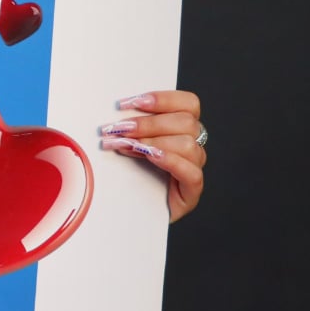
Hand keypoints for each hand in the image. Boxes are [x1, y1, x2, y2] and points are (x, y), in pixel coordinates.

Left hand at [99, 90, 204, 221]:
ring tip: (124, 146)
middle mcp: (193, 146)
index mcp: (181, 128)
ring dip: (152, 142)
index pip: (188, 103)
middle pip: (186, 122)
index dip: (162, 98)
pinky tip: (150, 157)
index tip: (128, 103)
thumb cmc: (124, 172)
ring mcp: (194, 168)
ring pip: (188, 144)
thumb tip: (115, 109)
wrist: (125, 211)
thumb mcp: (125, 141)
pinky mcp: (191, 192)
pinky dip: (170, 161)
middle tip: (116, 129)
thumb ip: (128, 124)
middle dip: (147, 123)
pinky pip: (192, 173)